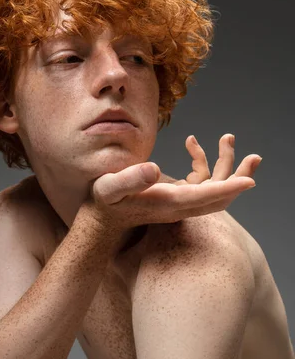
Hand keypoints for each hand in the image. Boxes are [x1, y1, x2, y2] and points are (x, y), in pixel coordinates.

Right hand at [85, 133, 260, 230]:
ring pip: (213, 191)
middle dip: (239, 179)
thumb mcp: (111, 188)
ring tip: (227, 138)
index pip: (206, 197)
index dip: (229, 188)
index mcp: (169, 203)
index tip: (250, 181)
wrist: (103, 220)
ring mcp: (179, 204)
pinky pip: (199, 185)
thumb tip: (154, 169)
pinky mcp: (175, 198)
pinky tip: (191, 143)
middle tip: (256, 157)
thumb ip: (131, 179)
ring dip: (226, 168)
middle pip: (219, 198)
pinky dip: (203, 165)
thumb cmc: (105, 202)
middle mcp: (180, 206)